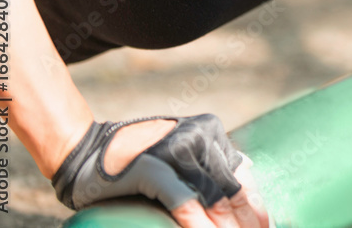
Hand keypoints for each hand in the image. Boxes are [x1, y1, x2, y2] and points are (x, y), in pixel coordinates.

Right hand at [53, 114, 269, 227]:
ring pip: (213, 199)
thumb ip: (209, 164)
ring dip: (227, 227)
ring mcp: (177, 151)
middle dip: (246, 222)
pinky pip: (184, 202)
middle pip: (233, 190)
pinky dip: (198, 224)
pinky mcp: (154, 168)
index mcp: (211, 133)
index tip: (266, 227)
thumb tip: (245, 178)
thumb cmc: (135, 159)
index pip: (242, 176)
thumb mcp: (181, 153)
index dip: (256, 207)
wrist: (84, 151)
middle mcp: (200, 137)